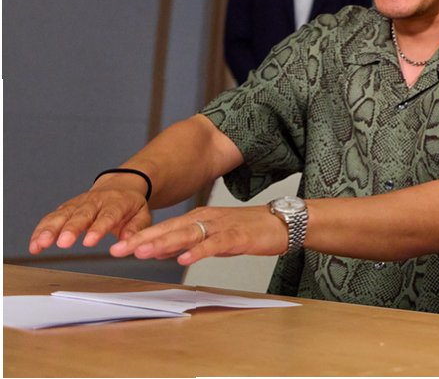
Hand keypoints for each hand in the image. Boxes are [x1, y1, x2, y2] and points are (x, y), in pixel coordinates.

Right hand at [29, 179, 151, 253]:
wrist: (121, 185)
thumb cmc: (130, 204)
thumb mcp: (142, 214)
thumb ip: (136, 228)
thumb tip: (128, 242)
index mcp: (116, 203)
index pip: (107, 216)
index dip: (98, 229)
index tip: (89, 242)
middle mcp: (95, 201)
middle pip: (81, 215)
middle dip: (71, 229)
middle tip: (63, 243)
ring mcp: (78, 204)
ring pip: (62, 215)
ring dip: (50, 229)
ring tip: (41, 244)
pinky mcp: (66, 208)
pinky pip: (51, 218)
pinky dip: (41, 231)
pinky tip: (34, 245)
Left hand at [111, 206, 291, 266]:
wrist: (283, 222)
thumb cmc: (248, 231)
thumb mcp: (213, 237)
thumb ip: (187, 242)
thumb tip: (159, 250)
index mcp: (199, 218)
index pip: (164, 228)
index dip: (140, 237)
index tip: (117, 246)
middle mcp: (207, 219)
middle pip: (170, 229)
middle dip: (143, 240)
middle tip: (118, 249)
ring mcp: (221, 226)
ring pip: (188, 234)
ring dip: (164, 243)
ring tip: (143, 252)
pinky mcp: (237, 236)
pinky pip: (214, 245)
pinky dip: (198, 252)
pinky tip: (184, 259)